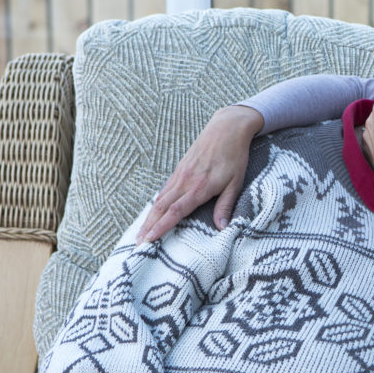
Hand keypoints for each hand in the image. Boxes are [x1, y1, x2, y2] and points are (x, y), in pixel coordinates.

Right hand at [136, 104, 263, 242]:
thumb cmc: (235, 157)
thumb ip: (226, 206)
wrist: (226, 129)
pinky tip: (152, 213)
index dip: (161, 226)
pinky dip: (156, 204)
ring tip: (140, 232)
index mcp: (199, 187)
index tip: (149, 239)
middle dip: (148, 226)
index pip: (176, 211)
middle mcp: (185, 181)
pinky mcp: (179, 169)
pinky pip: (164, 190)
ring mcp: (180, 174)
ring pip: (159, 199)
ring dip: (149, 217)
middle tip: (137, 244)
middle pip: (161, 208)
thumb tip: (222, 228)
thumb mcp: (236, 183)